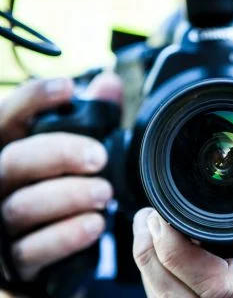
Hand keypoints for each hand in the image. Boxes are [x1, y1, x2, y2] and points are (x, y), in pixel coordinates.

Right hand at [0, 73, 121, 280]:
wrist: (50, 242)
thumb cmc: (61, 184)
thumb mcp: (75, 149)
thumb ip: (91, 117)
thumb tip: (109, 83)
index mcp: (9, 150)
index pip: (6, 117)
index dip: (31, 100)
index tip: (67, 88)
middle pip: (15, 161)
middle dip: (59, 154)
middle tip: (98, 157)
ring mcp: (2, 222)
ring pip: (23, 206)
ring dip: (69, 197)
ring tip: (103, 193)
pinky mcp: (15, 260)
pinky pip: (34, 250)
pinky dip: (66, 236)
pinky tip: (94, 224)